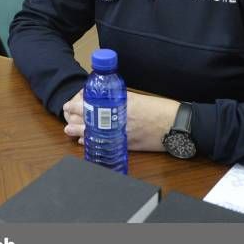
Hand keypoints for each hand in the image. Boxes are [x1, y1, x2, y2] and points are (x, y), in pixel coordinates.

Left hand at [63, 89, 179, 150]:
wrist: (176, 126)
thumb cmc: (161, 109)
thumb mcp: (138, 98)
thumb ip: (121, 99)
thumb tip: (107, 98)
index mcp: (121, 104)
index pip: (92, 103)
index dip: (78, 104)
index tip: (70, 103)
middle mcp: (118, 119)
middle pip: (90, 118)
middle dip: (75, 117)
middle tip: (67, 114)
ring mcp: (121, 133)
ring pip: (94, 132)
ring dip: (79, 131)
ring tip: (69, 129)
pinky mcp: (126, 145)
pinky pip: (105, 145)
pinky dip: (93, 143)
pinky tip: (85, 142)